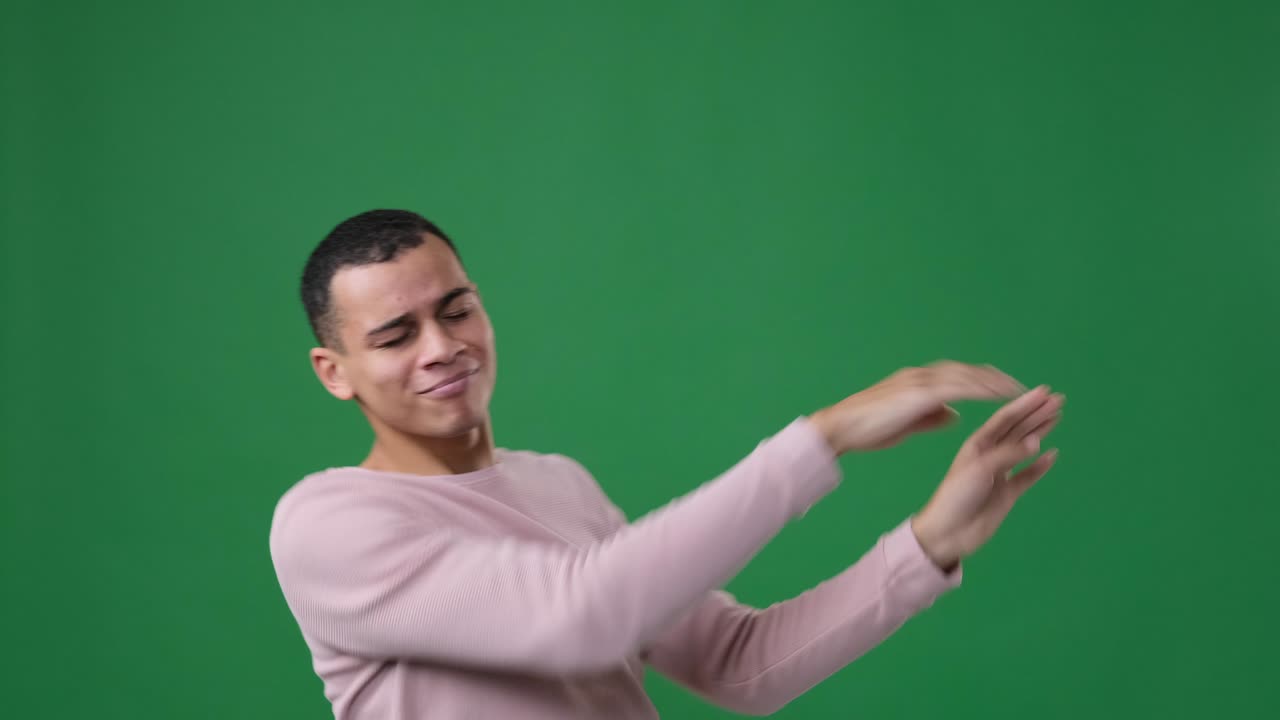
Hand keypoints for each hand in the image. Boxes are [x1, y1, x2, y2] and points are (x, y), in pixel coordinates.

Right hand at [808, 361, 1025, 454]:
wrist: (841, 426)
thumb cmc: (867, 429)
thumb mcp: (907, 422)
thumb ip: (932, 416)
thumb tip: (954, 414)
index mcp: (918, 383)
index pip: (958, 376)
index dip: (982, 381)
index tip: (1004, 388)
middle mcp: (923, 376)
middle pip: (968, 372)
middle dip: (996, 378)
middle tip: (1024, 386)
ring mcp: (922, 381)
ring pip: (968, 376)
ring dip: (996, 381)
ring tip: (1022, 390)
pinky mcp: (921, 392)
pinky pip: (961, 387)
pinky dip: (983, 389)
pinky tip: (1002, 396)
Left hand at [910, 386, 1064, 570]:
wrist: (948, 532)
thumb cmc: (956, 497)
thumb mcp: (980, 470)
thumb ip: (1008, 455)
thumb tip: (1037, 441)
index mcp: (978, 444)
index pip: (1006, 418)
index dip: (1025, 404)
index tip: (1044, 391)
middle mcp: (989, 455)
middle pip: (1018, 429)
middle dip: (1037, 413)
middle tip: (1058, 399)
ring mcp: (999, 474)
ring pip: (1025, 448)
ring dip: (1041, 432)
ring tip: (1057, 416)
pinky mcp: (1007, 494)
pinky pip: (1027, 475)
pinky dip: (1040, 465)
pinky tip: (1052, 454)